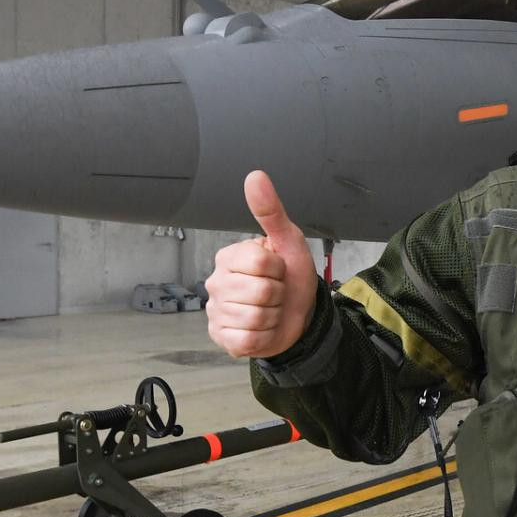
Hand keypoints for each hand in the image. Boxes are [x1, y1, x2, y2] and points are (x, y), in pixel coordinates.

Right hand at [205, 170, 318, 358]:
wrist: (299, 314)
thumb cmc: (291, 276)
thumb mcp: (287, 241)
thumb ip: (271, 211)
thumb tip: (255, 176)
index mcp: (229, 257)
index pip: (261, 263)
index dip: (280, 269)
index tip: (278, 270)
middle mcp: (216, 282)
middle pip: (261, 292)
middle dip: (279, 295)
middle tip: (276, 293)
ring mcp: (216, 311)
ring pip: (255, 317)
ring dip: (273, 317)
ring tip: (270, 310)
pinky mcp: (221, 336)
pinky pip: (246, 340)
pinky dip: (263, 336)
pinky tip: (262, 328)